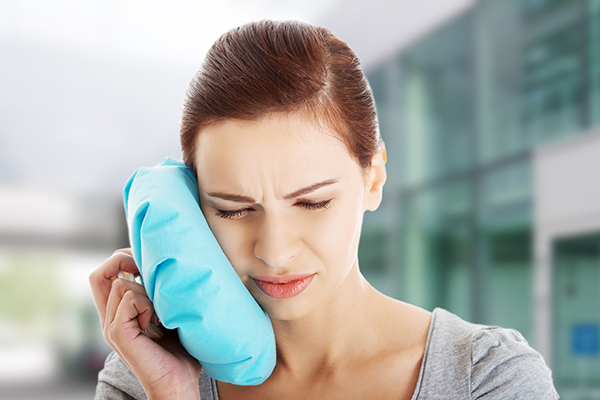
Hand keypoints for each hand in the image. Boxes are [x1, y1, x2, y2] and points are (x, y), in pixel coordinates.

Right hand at [89, 249, 201, 399]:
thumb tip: (168, 265)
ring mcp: (111, 327)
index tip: (149, 262)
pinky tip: (159, 322)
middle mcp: (109, 319)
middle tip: (150, 274)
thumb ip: (160, 294)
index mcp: (118, 313)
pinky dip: (148, 303)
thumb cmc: (182, 351)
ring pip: (121, 284)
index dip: (122, 258)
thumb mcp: (169, 314)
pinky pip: (128, 298)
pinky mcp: (118, 334)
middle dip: (124, 262)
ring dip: (147, 290)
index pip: (104, 274)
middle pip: (99, 274)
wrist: (179, 384)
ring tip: (161, 312)